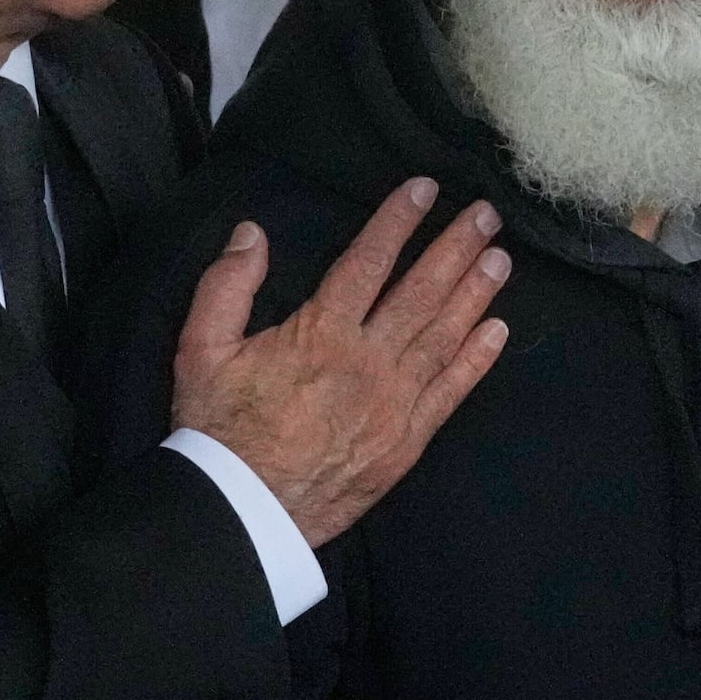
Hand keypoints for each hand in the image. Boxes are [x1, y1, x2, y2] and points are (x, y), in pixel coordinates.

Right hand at [173, 180, 511, 548]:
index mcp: (320, 333)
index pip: (369, 261)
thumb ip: (226, 286)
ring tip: (500, 259)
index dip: (399, 221)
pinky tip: (498, 330)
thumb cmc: (218, 428)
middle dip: (456, 248)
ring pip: (445, 336)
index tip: (425, 189)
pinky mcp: (408, 440)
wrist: (243, 509)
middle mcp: (368, 361)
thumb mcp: (200, 348)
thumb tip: (252, 232)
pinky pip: (452, 392)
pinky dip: (477, 359)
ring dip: (476, 294)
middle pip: (422, 291)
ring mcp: (394, 402)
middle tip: (486, 214)